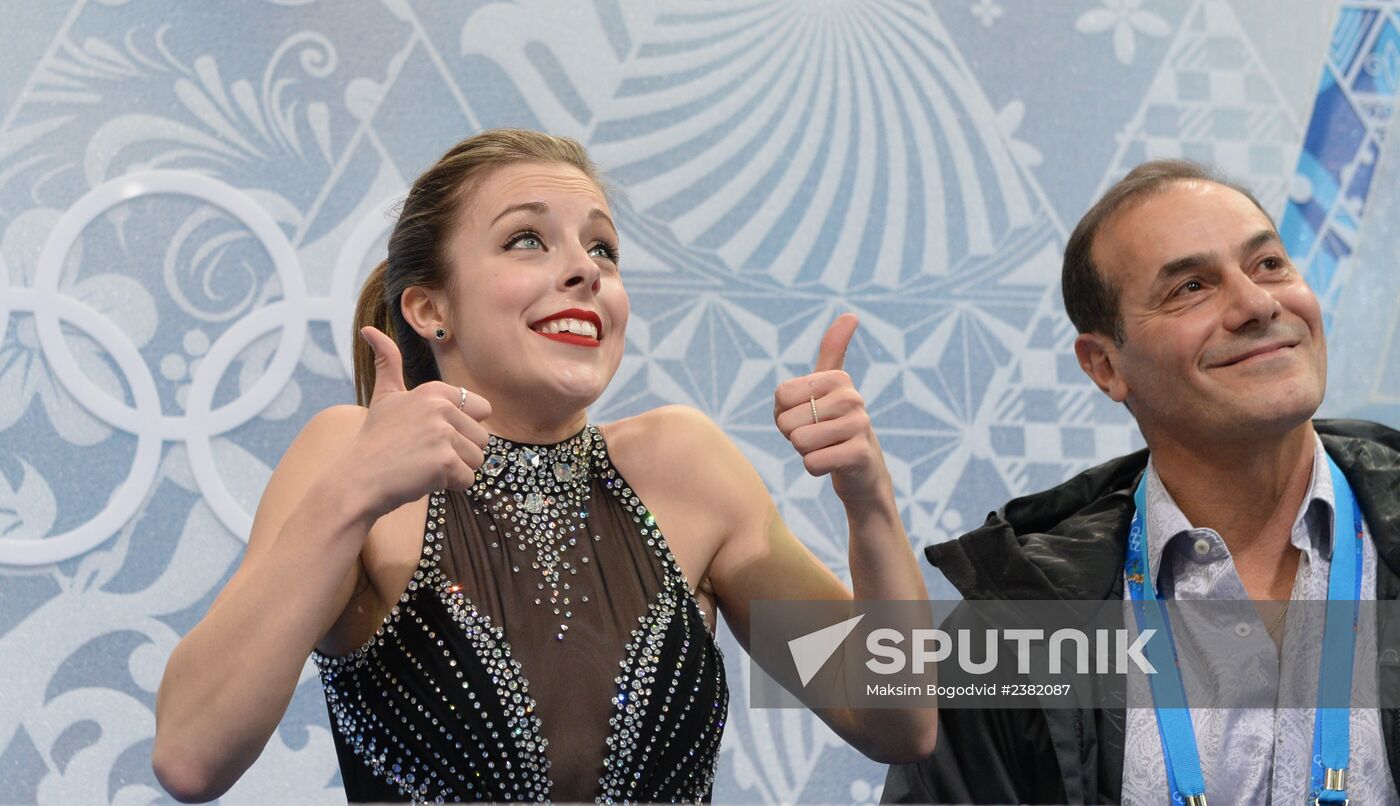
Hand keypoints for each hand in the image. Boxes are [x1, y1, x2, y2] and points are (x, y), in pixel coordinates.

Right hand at [350, 327, 492, 516]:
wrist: (357, 479)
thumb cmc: (374, 441)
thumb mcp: (384, 396)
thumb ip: (387, 362)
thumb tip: (369, 329)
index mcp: (434, 391)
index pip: (482, 409)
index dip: (463, 427)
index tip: (433, 434)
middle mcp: (440, 407)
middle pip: (483, 438)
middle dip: (460, 452)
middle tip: (426, 454)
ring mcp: (442, 434)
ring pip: (477, 459)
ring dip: (456, 470)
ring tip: (424, 465)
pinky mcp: (443, 461)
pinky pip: (468, 479)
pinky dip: (450, 485)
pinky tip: (424, 479)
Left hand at [773, 314, 891, 505]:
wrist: (862, 471)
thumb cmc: (834, 426)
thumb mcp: (827, 388)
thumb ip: (832, 350)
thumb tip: (851, 314)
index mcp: (838, 378)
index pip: (781, 396)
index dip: (785, 413)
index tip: (809, 416)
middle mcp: (852, 397)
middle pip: (787, 421)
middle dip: (795, 436)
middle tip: (818, 437)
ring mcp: (859, 425)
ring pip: (799, 442)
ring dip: (806, 452)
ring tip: (826, 448)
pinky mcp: (860, 454)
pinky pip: (811, 463)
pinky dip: (814, 468)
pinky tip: (832, 462)